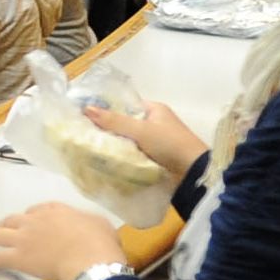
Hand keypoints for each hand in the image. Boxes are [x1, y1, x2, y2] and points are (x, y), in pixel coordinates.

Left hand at [0, 200, 129, 279]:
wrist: (91, 259)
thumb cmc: (101, 244)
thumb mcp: (101, 225)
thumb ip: (89, 223)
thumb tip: (88, 226)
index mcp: (57, 211)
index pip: (40, 209)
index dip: (33, 215)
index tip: (31, 219)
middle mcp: (36, 220)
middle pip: (15, 218)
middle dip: (6, 222)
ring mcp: (24, 238)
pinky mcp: (17, 257)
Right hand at [82, 97, 205, 183]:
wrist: (193, 173)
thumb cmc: (169, 144)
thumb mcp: (140, 130)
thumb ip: (114, 121)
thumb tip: (86, 108)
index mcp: (155, 110)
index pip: (126, 106)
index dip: (108, 110)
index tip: (87, 117)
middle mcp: (155, 124)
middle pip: (125, 124)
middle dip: (109, 130)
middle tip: (86, 135)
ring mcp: (155, 142)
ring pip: (128, 140)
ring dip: (115, 145)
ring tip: (92, 148)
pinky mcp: (154, 158)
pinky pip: (133, 154)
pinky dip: (123, 157)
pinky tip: (106, 160)